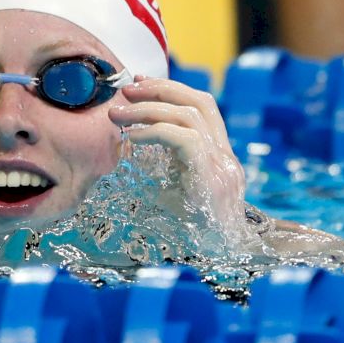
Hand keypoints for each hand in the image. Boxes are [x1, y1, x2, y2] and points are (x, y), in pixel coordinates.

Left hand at [108, 77, 246, 230]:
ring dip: (148, 109)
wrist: (223, 259)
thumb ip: (167, 170)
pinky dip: (154, 132)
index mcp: (220, 156)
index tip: (140, 84)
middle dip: (159, 90)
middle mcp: (225, 156)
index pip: (202, 107)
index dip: (172, 89)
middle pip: (199, 102)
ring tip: (118, 115)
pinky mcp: (211, 176)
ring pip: (188, 116)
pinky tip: (133, 138)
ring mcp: (222, 165)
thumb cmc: (196, 234)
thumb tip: (128, 150)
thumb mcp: (178, 195)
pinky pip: (183, 138)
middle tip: (127, 90)